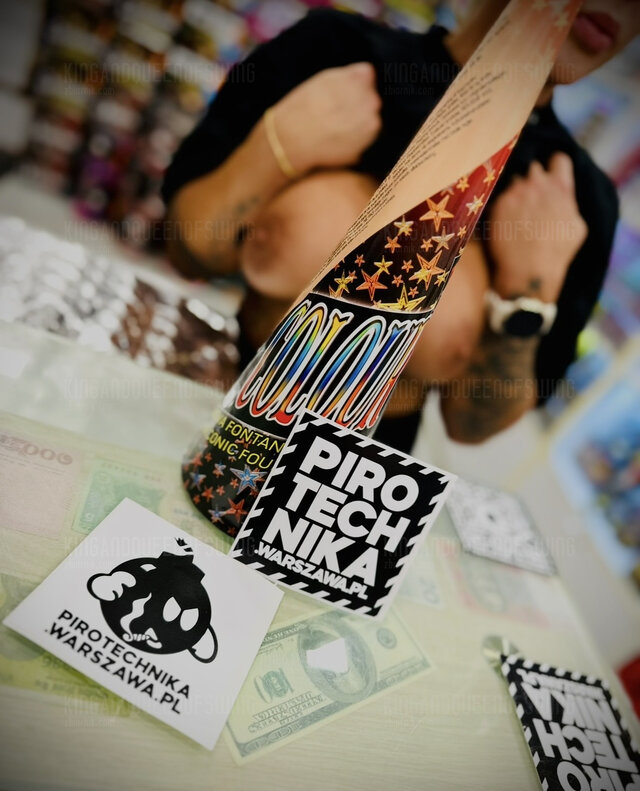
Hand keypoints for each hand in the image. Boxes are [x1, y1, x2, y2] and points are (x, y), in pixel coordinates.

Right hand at [271, 62, 381, 173]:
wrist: (293, 139)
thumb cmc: (303, 107)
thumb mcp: (324, 78)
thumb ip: (349, 75)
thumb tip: (367, 77)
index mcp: (360, 79)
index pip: (367, 77)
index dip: (353, 86)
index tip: (341, 94)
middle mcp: (371, 100)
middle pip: (370, 99)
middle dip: (357, 104)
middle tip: (335, 113)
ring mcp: (370, 125)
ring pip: (369, 120)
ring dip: (357, 123)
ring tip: (334, 127)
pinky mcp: (365, 146)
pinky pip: (363, 139)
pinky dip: (353, 140)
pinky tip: (336, 139)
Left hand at [489, 153, 587, 302]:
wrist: (528, 271)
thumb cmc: (557, 253)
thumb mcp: (577, 227)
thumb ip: (569, 205)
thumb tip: (564, 199)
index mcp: (561, 187)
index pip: (559, 159)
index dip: (556, 167)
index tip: (552, 174)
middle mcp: (537, 183)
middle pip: (534, 168)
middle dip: (534, 180)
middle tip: (532, 197)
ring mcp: (515, 192)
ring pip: (515, 182)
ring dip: (517, 192)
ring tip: (517, 212)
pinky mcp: (497, 204)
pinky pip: (499, 196)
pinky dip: (503, 205)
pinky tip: (505, 220)